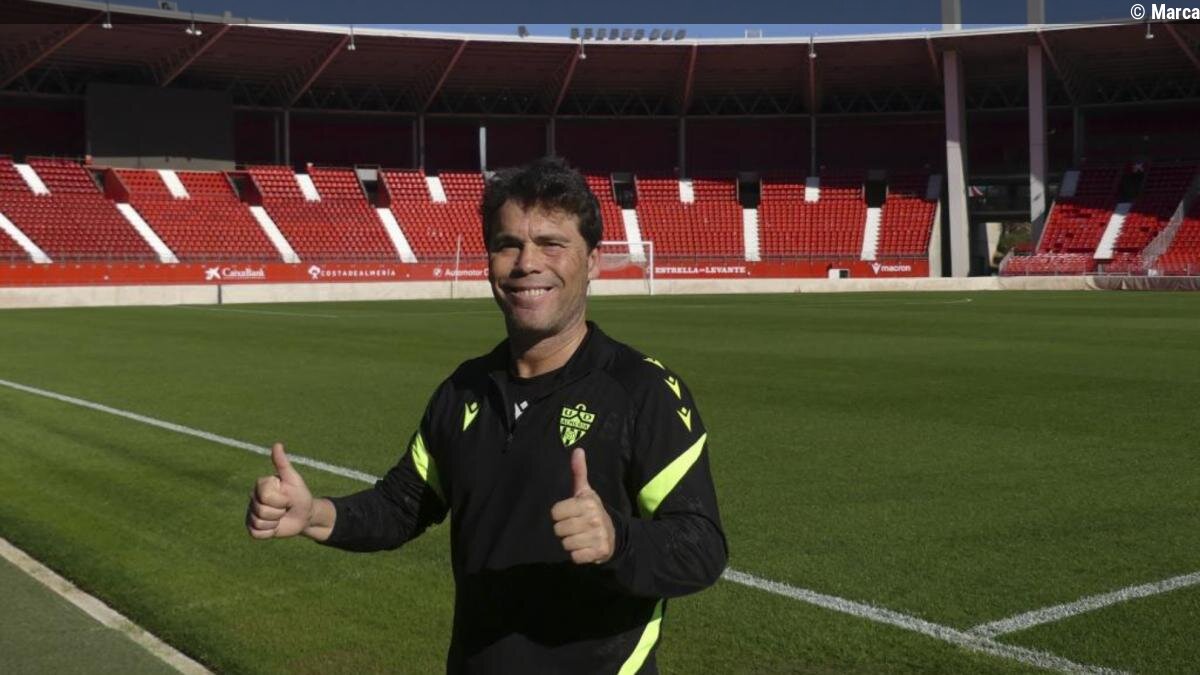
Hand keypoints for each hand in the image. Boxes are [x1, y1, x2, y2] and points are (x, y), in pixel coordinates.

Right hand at [246, 443, 313, 539]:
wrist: (304, 515)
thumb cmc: (300, 495)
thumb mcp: (293, 479)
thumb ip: (282, 464)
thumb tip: (277, 444)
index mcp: (261, 485)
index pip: (265, 496)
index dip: (280, 500)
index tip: (288, 498)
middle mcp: (253, 498)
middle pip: (261, 510)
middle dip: (279, 512)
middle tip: (285, 508)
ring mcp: (251, 513)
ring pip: (259, 522)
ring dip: (275, 523)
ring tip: (280, 517)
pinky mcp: (253, 527)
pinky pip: (256, 533)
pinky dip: (269, 533)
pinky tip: (274, 527)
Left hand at [551, 448, 615, 564]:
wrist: (613, 535)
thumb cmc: (593, 511)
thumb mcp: (585, 492)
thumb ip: (578, 472)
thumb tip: (577, 450)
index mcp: (587, 503)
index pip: (555, 512)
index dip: (560, 514)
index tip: (570, 514)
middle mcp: (592, 518)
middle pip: (558, 529)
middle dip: (565, 530)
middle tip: (576, 527)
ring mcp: (596, 536)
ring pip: (565, 544)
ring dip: (571, 543)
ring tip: (580, 537)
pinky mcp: (598, 552)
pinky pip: (575, 557)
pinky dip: (578, 555)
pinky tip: (585, 548)